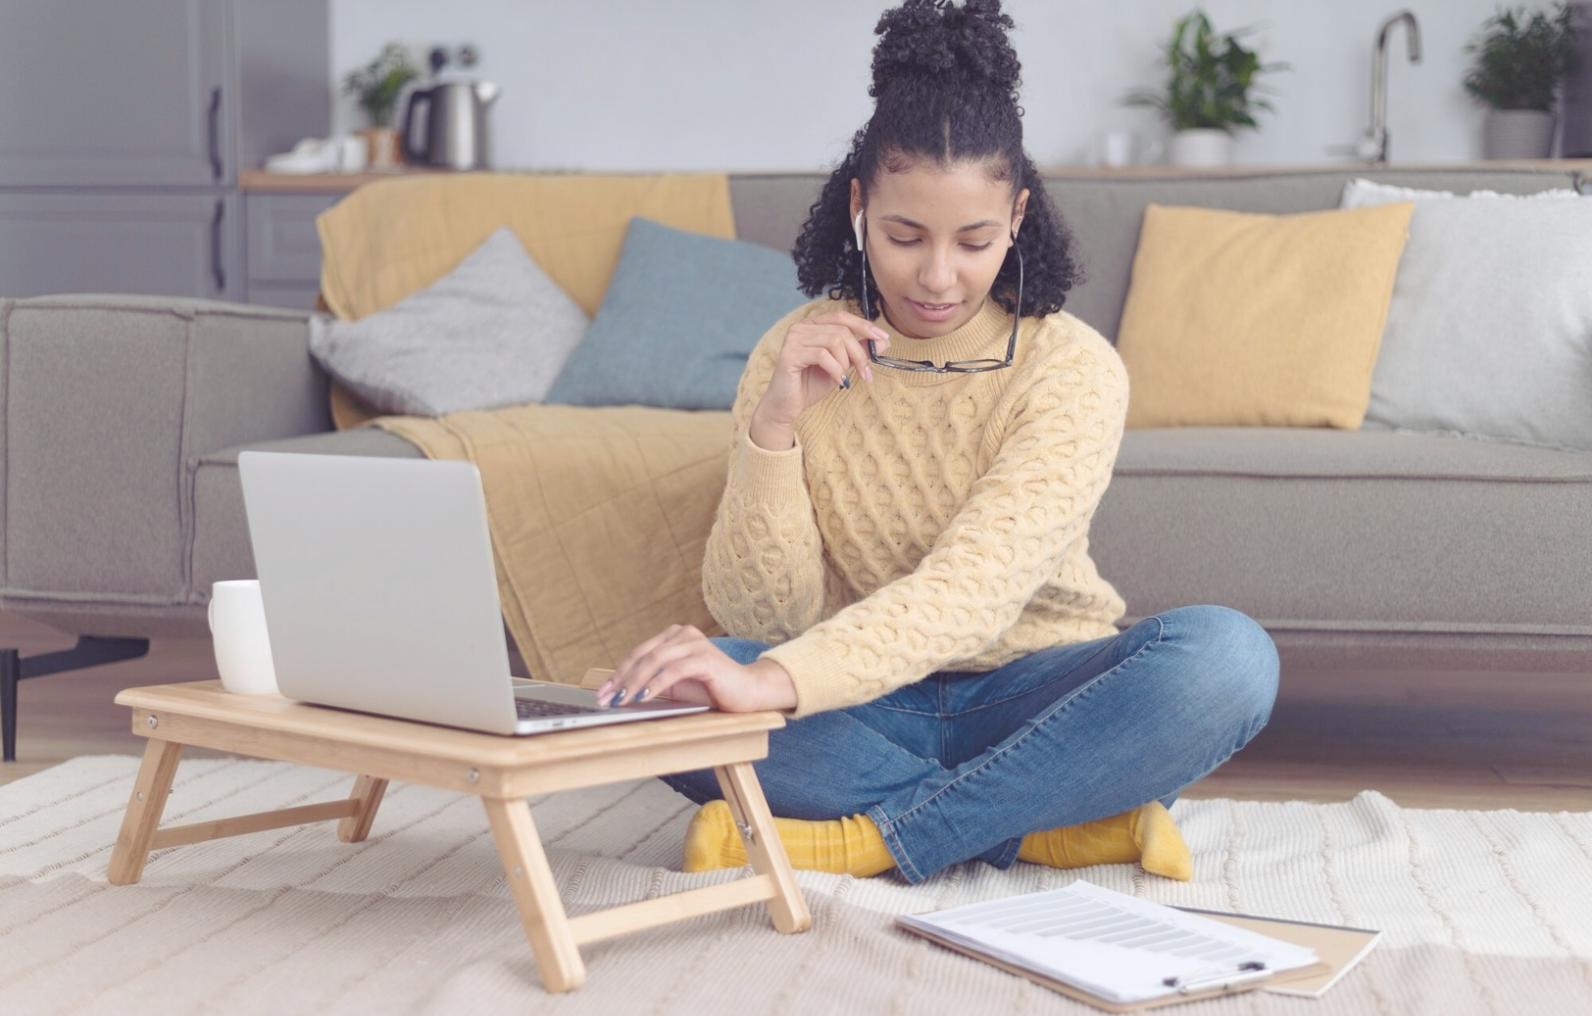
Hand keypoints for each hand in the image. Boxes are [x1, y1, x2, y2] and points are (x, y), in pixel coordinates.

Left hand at [595, 624, 796, 712]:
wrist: (748, 692)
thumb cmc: (712, 688)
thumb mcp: (676, 684)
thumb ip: (653, 681)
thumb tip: (621, 693)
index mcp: (674, 636)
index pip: (639, 653)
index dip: (618, 673)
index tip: (603, 693)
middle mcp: (683, 634)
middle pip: (643, 655)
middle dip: (621, 679)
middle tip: (606, 698)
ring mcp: (695, 644)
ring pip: (654, 661)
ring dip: (634, 682)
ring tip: (621, 700)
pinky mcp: (705, 658)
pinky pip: (673, 670)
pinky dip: (655, 684)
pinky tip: (643, 696)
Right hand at [755, 311, 890, 427]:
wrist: (787, 406)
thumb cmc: (811, 384)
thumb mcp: (841, 365)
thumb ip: (858, 351)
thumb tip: (883, 341)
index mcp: (812, 325)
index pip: (841, 317)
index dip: (864, 325)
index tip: (883, 339)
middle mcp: (801, 327)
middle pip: (841, 330)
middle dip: (859, 353)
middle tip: (866, 373)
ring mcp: (793, 339)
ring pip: (834, 341)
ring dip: (846, 363)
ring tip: (846, 378)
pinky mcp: (789, 354)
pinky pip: (822, 356)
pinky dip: (836, 370)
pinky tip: (838, 381)